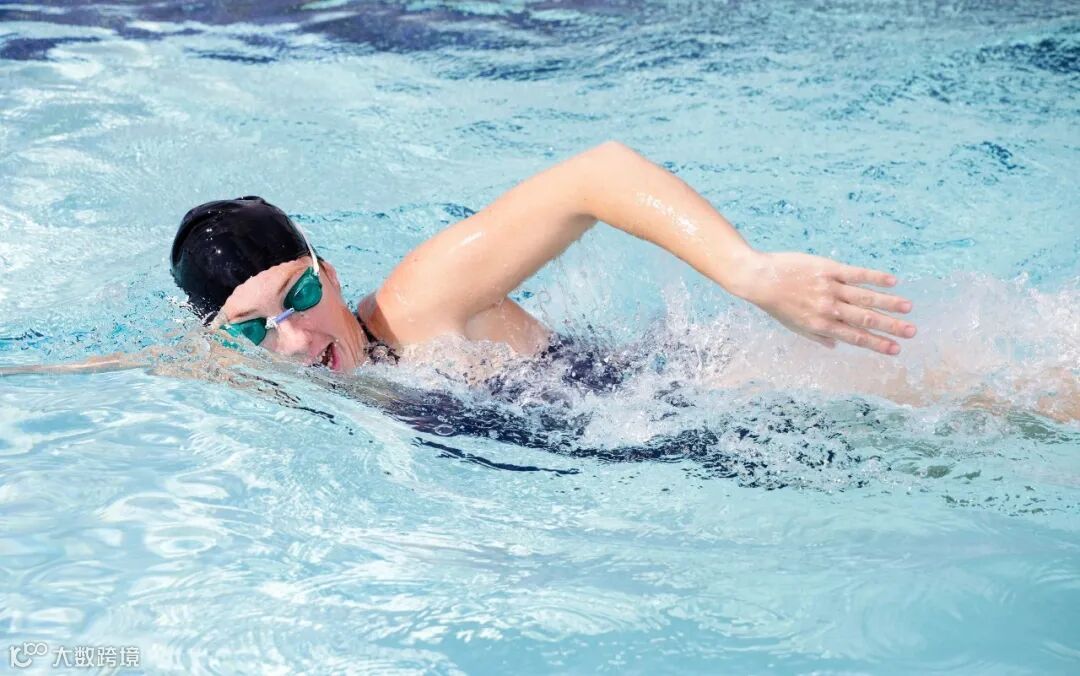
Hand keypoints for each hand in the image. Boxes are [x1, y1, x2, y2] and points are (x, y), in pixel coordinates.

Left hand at [731, 251, 915, 354]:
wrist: (759, 279)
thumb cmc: (776, 304)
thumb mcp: (793, 326)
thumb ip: (817, 336)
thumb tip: (836, 346)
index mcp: (821, 325)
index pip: (855, 337)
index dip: (877, 344)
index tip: (896, 350)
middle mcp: (828, 309)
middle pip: (865, 319)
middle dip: (891, 327)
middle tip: (912, 332)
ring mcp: (829, 288)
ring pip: (865, 297)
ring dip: (889, 303)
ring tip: (908, 308)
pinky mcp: (828, 269)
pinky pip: (856, 274)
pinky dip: (875, 278)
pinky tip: (893, 282)